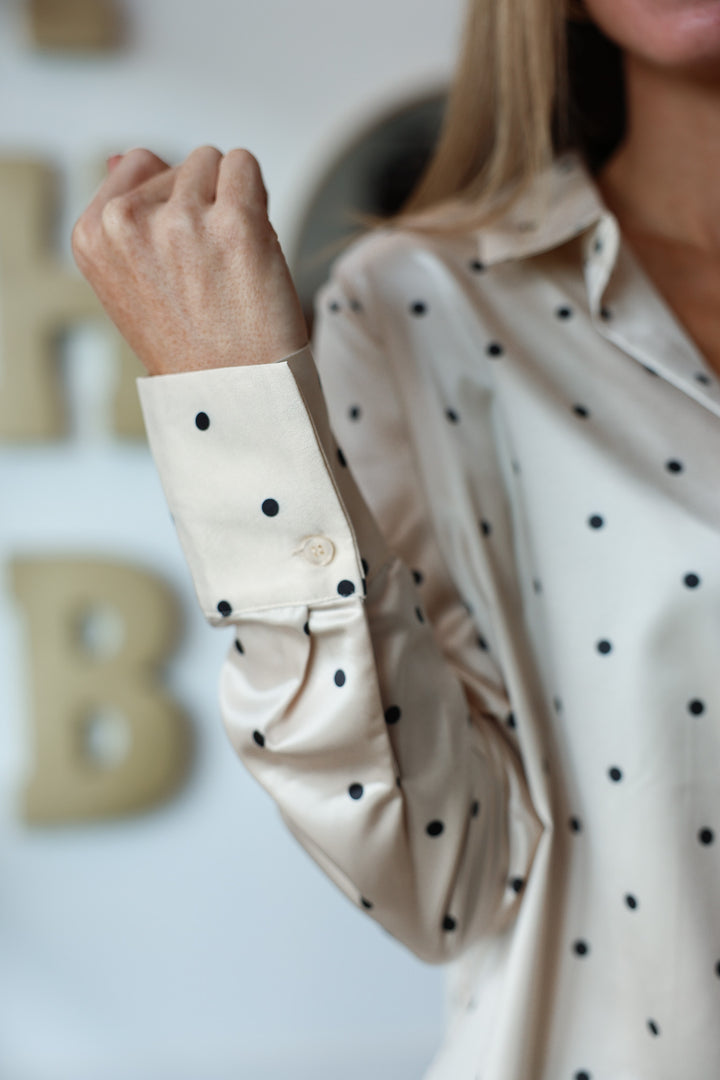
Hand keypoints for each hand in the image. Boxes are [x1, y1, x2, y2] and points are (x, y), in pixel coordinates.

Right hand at [71, 146, 309, 374]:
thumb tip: (124, 157)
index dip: (169, 200)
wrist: (233, 394)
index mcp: (92, 236)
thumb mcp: (132, 282)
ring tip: (230, 260)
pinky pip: (246, 165)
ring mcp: (181, 221)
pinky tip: (252, 245)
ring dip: (231, 199)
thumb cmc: (190, 343)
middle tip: (210, 268)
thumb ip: (126, 216)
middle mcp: (127, 223)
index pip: (135, 163)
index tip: (180, 252)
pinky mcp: (235, 223)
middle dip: (203, 202)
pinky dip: (256, 195)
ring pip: (215, 161)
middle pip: (182, 164)